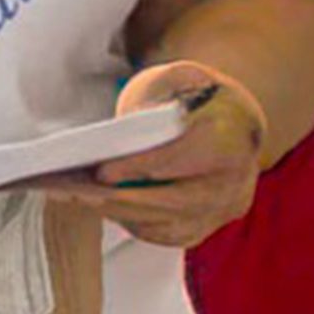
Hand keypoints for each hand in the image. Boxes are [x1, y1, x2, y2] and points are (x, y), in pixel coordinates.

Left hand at [40, 76, 264, 248]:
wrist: (232, 121)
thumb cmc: (197, 96)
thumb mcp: (180, 78)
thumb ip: (159, 94)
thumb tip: (129, 126)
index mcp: (232, 137)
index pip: (184, 158)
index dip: (141, 167)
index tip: (102, 173)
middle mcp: (236, 179)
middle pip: (175, 200)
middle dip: (123, 199)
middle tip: (78, 195)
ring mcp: (226, 207)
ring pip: (170, 224)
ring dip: (121, 214)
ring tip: (78, 201)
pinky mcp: (211, 223)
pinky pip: (170, 235)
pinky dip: (135, 225)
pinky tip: (103, 210)